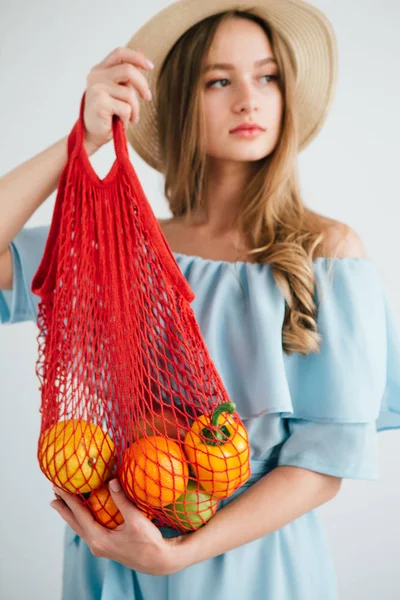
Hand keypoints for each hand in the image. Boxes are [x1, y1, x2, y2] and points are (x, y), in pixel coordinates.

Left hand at [51, 479, 188, 575]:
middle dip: (64, 507)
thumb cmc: (149, 542)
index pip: (79, 515)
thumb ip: (122, 500)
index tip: (59, 486)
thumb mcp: (136, 520)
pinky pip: (89, 527)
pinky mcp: (106, 544)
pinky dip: (83, 516)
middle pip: (75, 522)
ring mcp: (100, 546)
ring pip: (81, 526)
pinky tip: (84, 510)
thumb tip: (111, 480)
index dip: (69, 500)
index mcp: (99, 539)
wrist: (159, 561)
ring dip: (71, 512)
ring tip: (62, 501)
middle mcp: (95, 544)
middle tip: (54, 491)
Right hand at [83, 46, 154, 152]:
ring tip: (130, 118)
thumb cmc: (108, 114)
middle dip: (143, 85)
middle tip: (148, 97)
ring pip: (129, 93)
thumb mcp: (118, 91)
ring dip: (135, 109)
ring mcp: (96, 88)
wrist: (93, 134)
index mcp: (100, 69)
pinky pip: (126, 108)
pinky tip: (121, 123)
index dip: (137, 57)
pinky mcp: (100, 102)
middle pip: (128, 70)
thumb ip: (126, 76)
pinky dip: (128, 118)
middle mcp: (96, 76)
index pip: (120, 53)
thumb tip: (142, 58)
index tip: (150, 66)